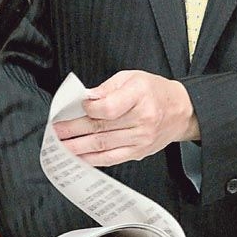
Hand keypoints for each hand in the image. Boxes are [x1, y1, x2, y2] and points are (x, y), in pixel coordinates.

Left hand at [52, 70, 199, 166]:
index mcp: (140, 95)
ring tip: (60, 146)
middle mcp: (142, 119)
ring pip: (103, 146)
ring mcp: (140, 139)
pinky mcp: (138, 152)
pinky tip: (78, 156)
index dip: (89, 109)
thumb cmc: (154, 90)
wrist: (180, 111)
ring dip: (78, 147)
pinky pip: (111, 159)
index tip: (76, 107)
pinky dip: (92, 159)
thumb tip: (85, 98)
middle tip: (56, 131)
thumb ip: (108, 88)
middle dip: (73, 130)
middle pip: (101, 128)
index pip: (109, 107)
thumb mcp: (133, 77)